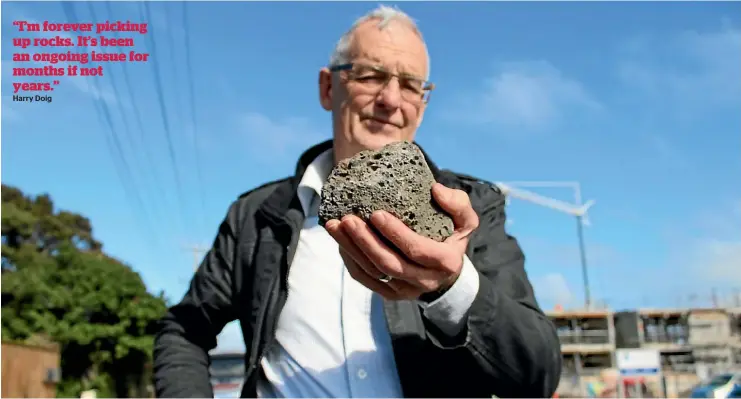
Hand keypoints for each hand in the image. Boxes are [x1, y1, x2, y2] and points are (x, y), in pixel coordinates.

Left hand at [325, 183, 478, 300]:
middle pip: (390, 264)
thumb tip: (435, 190)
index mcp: (446, 262)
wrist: (445, 266)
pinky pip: (365, 279)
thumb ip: (456, 203)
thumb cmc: (452, 234)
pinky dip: (350, 260)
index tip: (375, 213)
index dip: (395, 233)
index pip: (417, 249)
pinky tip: (340, 240)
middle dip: (366, 242)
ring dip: (352, 249)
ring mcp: (407, 290)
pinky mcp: (391, 294)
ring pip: (374, 272)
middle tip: (348, 219)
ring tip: (336, 226)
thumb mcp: (465, 218)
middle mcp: (426, 281)